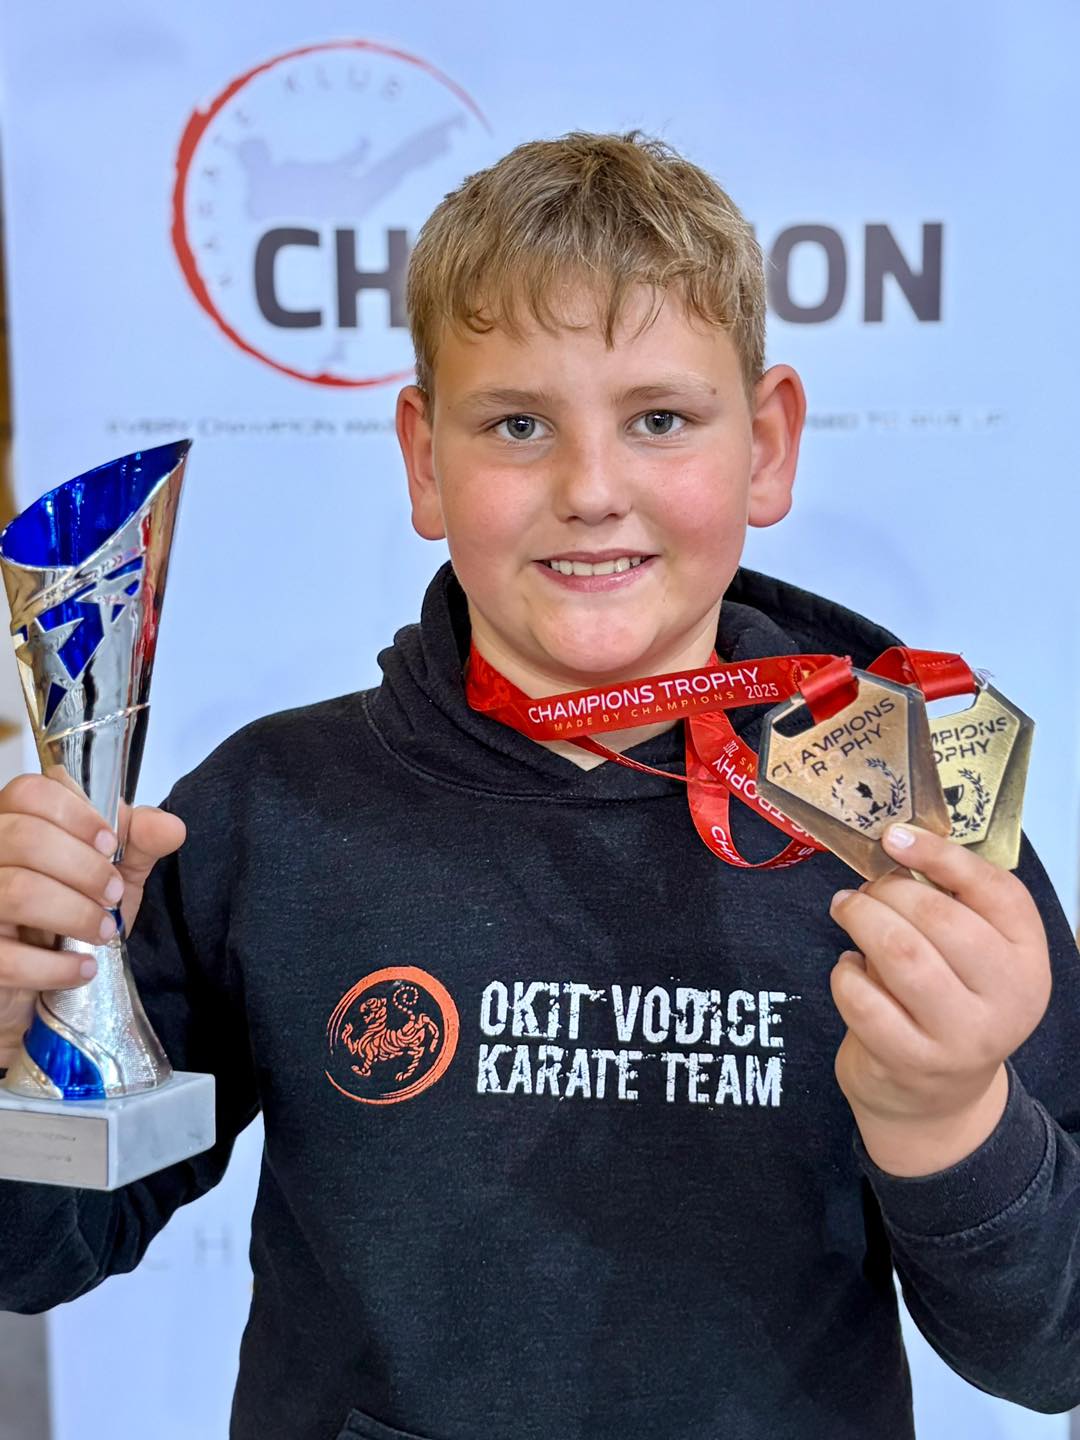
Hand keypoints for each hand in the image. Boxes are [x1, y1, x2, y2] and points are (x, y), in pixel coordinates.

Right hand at [0, 769, 185, 1068]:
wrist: (46, 984)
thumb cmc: (71, 918)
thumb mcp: (112, 874)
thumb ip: (138, 843)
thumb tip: (171, 827)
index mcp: (14, 823)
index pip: (30, 791)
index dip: (76, 813)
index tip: (110, 844)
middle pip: (25, 837)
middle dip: (85, 868)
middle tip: (113, 896)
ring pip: (17, 890)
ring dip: (76, 913)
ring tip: (106, 932)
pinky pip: (8, 957)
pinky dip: (56, 967)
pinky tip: (84, 970)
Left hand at [828, 823, 1050, 1176]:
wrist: (936, 1099)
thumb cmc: (947, 1004)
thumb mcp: (971, 957)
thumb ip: (950, 905)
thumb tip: (896, 846)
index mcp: (1028, 959)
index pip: (998, 892)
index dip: (941, 855)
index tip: (894, 836)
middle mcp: (1008, 1000)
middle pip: (941, 919)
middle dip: (888, 891)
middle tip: (861, 889)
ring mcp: (962, 1037)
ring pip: (901, 954)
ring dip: (862, 920)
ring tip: (847, 911)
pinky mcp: (913, 1062)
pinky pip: (864, 999)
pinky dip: (844, 973)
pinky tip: (848, 970)